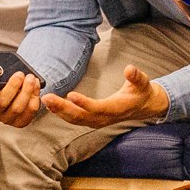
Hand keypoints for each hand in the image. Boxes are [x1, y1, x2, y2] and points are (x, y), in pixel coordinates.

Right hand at [0, 39, 42, 126]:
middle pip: (1, 103)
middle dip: (12, 88)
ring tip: (31, 78)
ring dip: (26, 92)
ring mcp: (7, 118)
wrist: (15, 89)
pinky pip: (29, 112)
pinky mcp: (21, 121)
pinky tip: (36, 86)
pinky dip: (35, 98)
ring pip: (17, 108)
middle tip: (20, 75)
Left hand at [45, 65, 170, 128]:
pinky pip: (75, 119)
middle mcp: (105, 118)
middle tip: (48, 97)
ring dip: (59, 111)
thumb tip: (130, 68)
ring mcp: (97, 121)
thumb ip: (136, 76)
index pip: (98, 108)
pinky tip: (51, 105)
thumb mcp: (143, 82)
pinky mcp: (92, 120)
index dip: (84, 103)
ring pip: (75, 119)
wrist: (143, 107)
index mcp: (116, 109)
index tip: (70, 94)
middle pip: (81, 116)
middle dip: (63, 108)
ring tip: (46, 100)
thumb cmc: (141, 92)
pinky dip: (62, 113)